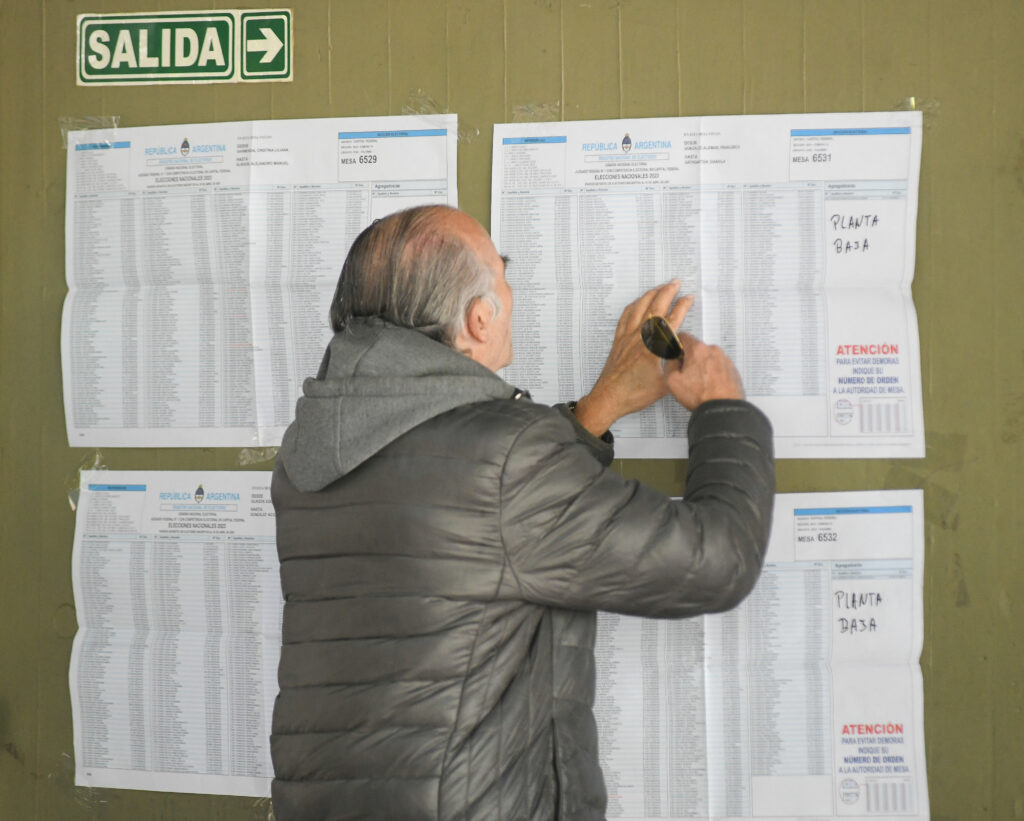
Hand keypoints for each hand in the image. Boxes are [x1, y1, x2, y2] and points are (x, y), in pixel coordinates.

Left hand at [574, 280, 693, 435]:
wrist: (608, 398)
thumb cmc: (633, 394)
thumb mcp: (664, 384)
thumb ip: (677, 367)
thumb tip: (687, 357)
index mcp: (653, 348)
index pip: (672, 320)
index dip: (682, 306)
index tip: (689, 298)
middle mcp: (640, 338)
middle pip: (656, 307)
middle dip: (668, 291)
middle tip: (676, 282)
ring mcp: (627, 337)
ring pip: (640, 307)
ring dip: (651, 294)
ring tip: (660, 287)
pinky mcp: (618, 340)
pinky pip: (625, 316)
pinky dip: (634, 305)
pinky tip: (637, 302)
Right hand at [663, 333, 744, 409]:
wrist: (723, 409)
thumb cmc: (702, 396)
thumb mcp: (672, 381)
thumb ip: (669, 365)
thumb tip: (672, 360)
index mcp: (698, 350)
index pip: (683, 336)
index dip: (676, 345)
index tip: (675, 354)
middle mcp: (713, 351)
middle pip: (696, 349)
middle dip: (690, 359)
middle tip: (687, 376)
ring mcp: (725, 359)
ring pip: (708, 359)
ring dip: (702, 367)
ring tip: (700, 384)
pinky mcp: (732, 369)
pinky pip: (718, 367)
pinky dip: (713, 374)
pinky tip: (709, 386)